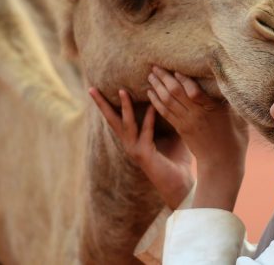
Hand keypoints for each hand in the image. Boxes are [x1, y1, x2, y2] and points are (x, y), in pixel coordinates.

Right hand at [88, 87, 192, 209]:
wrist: (182, 185)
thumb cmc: (177, 160)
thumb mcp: (172, 133)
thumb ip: (168, 116)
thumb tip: (172, 95)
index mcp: (134, 139)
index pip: (118, 118)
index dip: (109, 104)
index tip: (99, 88)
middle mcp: (130, 144)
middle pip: (112, 120)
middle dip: (102, 104)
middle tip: (91, 88)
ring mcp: (135, 150)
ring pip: (126, 124)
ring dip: (124, 107)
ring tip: (122, 90)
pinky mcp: (144, 155)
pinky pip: (146, 132)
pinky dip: (149, 119)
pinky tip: (153, 106)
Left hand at [147, 66, 248, 210]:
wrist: (222, 164)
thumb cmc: (235, 139)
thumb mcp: (238, 118)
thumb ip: (231, 102)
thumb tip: (231, 83)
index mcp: (212, 110)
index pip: (194, 92)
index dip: (183, 79)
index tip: (175, 68)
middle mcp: (196, 115)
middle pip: (176, 93)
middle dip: (164, 78)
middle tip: (155, 65)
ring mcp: (187, 122)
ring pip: (167, 101)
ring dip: (157, 87)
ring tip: (150, 75)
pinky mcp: (181, 129)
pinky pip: (165, 113)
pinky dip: (156, 101)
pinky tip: (150, 93)